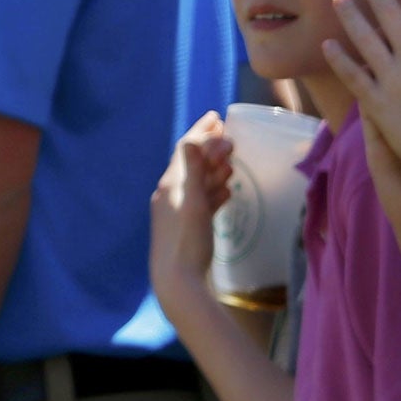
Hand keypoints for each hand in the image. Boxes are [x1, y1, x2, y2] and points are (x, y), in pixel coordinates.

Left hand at [150, 111, 231, 302]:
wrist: (176, 284)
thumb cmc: (186, 241)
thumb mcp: (193, 202)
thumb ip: (193, 170)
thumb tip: (192, 139)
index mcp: (170, 184)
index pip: (185, 149)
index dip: (201, 131)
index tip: (217, 117)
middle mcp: (169, 194)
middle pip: (191, 163)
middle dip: (209, 148)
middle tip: (228, 135)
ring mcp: (176, 212)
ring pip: (197, 182)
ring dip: (213, 169)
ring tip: (231, 161)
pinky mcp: (185, 228)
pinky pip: (201, 201)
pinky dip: (213, 191)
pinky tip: (227, 192)